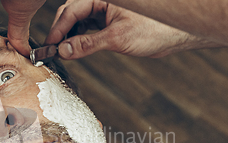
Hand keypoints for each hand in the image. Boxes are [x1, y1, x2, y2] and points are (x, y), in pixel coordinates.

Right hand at [45, 0, 219, 58]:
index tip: (49, 46)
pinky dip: (80, 37)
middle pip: (71, 13)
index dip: (58, 29)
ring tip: (63, 51)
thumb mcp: (117, 38)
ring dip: (69, 35)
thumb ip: (87, 44)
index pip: (71, 10)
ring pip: (78, 19)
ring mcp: (106, 8)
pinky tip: (76, 47)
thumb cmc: (155, 29)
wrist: (178, 34)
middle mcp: (102, 0)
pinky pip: (88, 25)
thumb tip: (64, 50)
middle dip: (61, 31)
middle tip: (53, 50)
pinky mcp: (110, 18)